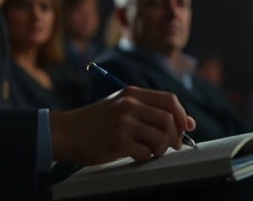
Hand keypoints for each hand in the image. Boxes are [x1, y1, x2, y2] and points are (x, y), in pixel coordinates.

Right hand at [49, 86, 196, 166]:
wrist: (65, 132)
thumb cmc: (94, 122)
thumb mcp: (118, 105)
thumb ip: (146, 109)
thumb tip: (184, 123)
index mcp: (131, 93)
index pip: (169, 100)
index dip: (183, 115)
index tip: (187, 128)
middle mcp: (129, 105)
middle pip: (169, 120)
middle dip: (175, 137)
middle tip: (171, 146)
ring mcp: (124, 123)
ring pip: (161, 138)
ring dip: (160, 150)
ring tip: (150, 151)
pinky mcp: (118, 142)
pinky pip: (146, 153)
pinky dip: (146, 158)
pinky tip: (135, 155)